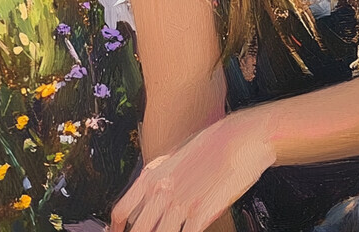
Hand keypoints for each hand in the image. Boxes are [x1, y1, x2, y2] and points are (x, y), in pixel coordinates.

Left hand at [109, 111, 273, 231]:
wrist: (243, 137)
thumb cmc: (217, 142)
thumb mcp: (180, 154)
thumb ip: (163, 176)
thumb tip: (153, 197)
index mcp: (153, 174)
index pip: (121, 211)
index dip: (115, 229)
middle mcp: (161, 191)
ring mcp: (179, 205)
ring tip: (173, 231)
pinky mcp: (199, 215)